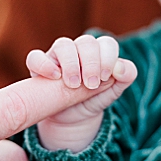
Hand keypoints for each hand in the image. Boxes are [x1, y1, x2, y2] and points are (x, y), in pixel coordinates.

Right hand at [26, 34, 136, 151]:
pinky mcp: (39, 67)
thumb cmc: (95, 98)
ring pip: (63, 45)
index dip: (108, 58)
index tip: (105, 77)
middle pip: (86, 42)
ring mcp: (58, 56)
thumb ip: (125, 77)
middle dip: (91, 62)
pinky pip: (35, 57)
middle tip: (91, 83)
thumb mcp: (114, 91)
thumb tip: (120, 67)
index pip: (107, 43)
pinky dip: (43, 64)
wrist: (74, 118)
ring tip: (74, 84)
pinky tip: (54, 77)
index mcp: (100, 52)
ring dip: (71, 63)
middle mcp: (79, 49)